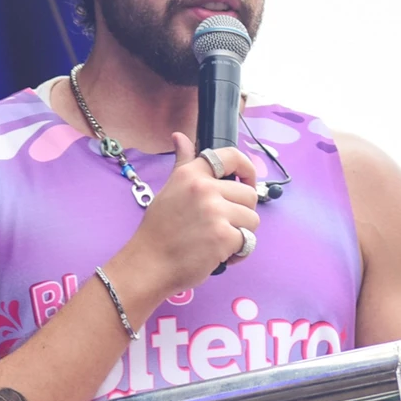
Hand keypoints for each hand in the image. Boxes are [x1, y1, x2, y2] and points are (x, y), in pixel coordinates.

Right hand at [121, 132, 258, 295]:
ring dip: (241, 233)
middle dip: (242, 212)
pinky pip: (248, 241)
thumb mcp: (168, 189)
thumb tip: (179, 136)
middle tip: (223, 225)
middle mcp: (204, 188)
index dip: (247, 168)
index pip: (231, 156)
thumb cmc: (158, 230)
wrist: (148, 264)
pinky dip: (239, 252)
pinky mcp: (223, 236)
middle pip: (249, 194)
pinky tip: (219, 256)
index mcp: (191, 173)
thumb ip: (182, 163)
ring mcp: (215, 212)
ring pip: (252, 219)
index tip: (247, 182)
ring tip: (218, 242)